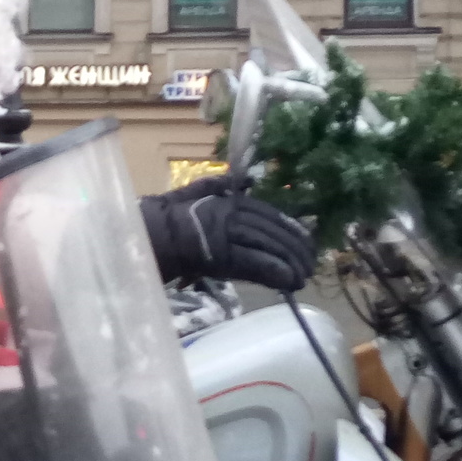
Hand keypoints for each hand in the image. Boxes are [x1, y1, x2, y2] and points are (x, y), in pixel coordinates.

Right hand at [139, 179, 315, 292]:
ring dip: (290, 264)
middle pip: (274, 231)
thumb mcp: (198, 193)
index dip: (291, 229)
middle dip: (296, 249)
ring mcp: (228, 236)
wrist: (150, 234)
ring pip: (269, 247)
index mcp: (230, 201)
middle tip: (311, 265)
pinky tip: (289, 282)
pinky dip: (275, 272)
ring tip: (303, 277)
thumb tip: (247, 178)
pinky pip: (256, 264)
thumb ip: (222, 185)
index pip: (270, 214)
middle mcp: (233, 215)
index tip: (307, 242)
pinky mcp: (224, 258)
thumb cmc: (171, 216)